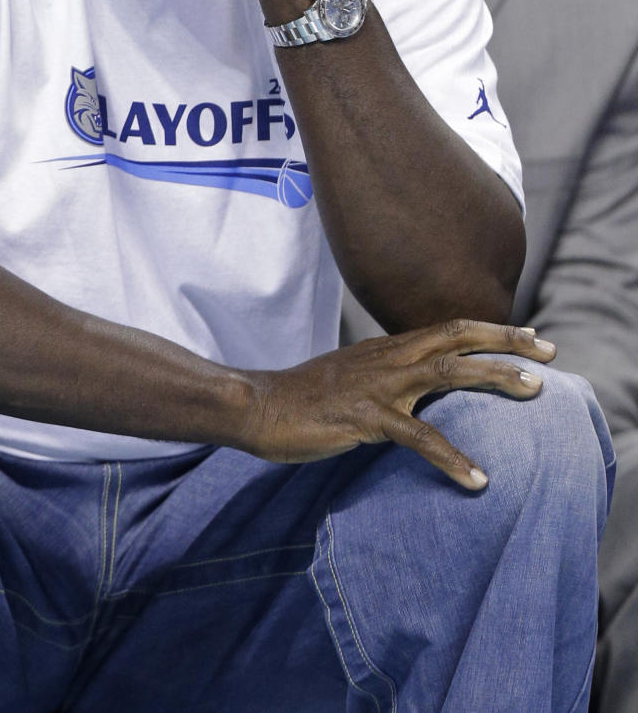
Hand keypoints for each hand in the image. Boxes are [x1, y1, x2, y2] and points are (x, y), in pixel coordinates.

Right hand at [239, 319, 555, 489]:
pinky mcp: (364, 417)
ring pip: (447, 372)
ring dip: (494, 377)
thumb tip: (421, 387)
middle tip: (550, 352)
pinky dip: (452, 457)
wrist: (258, 406)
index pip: (448, 329)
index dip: (491, 331)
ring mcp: (377, 385)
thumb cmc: (304, 397)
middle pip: (457, 337)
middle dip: (506, 341)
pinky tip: (477, 479)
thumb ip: (389, 376)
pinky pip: (418, 437)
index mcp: (386, 348)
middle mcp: (388, 357)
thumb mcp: (354, 377)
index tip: (531, 338)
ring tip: (534, 391)